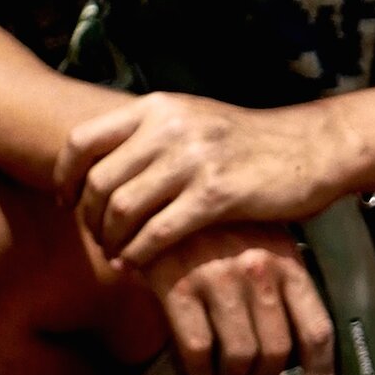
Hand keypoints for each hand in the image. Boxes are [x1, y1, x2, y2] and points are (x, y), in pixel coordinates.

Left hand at [54, 90, 337, 263]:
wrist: (310, 148)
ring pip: (123, 209)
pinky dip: (139, 254)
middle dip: (88, 219)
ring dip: (111, 240)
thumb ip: (149, 136)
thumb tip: (101, 164)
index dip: (64, 177)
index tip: (65, 203)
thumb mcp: (192, 121)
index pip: (82, 140)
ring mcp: (193, 160)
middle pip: (98, 182)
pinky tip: (137, 266)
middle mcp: (169, 128)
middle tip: (96, 238)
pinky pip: (158, 232)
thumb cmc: (248, 144)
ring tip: (116, 254)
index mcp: (156, 108)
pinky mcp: (216, 195)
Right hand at [137, 223, 341, 374]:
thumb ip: (282, 283)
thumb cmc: (217, 225)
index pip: (317, 331)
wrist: (160, 196)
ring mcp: (219, 278)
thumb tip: (294, 348)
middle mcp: (259, 270)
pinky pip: (197, 349)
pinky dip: (199, 373)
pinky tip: (197, 373)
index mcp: (288, 261)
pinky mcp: (179, 286)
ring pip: (238, 356)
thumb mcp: (263, 240)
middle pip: (276, 351)